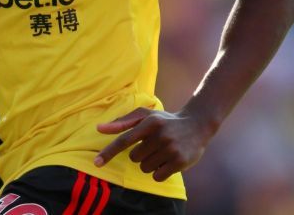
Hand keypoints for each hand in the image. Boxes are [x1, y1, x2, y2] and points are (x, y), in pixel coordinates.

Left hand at [94, 107, 212, 181]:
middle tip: (154, 145)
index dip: (109, 152)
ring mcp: (171, 148)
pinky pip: (157, 176)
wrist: (197, 124)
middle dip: (140, 154)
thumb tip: (99, 128)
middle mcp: (160, 134)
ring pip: (145, 168)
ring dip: (150, 163)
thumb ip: (122, 122)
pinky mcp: (180, 161)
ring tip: (162, 151)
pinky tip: (168, 160)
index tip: (97, 163)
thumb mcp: (145, 116)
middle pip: (134, 158)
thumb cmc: (165, 121)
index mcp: (149, 122)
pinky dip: (159, 172)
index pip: (124, 140)